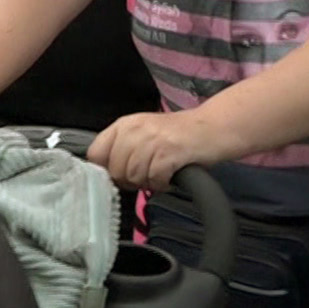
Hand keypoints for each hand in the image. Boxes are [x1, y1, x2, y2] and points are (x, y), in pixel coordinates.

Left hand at [86, 109, 233, 191]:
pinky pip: (154, 179)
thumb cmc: (178, 134)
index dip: (106, 170)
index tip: (119, 175)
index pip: (96, 153)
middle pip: (115, 170)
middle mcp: (135, 129)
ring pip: (134, 177)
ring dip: (148, 182)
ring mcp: (152, 140)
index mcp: (125, 124)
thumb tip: (105, 174)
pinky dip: (162, 183)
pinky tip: (170, 176)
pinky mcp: (169, 152)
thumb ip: (122, 149)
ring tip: (160, 173)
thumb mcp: (143, 134)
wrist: (212, 128)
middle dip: (130, 180)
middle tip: (147, 175)